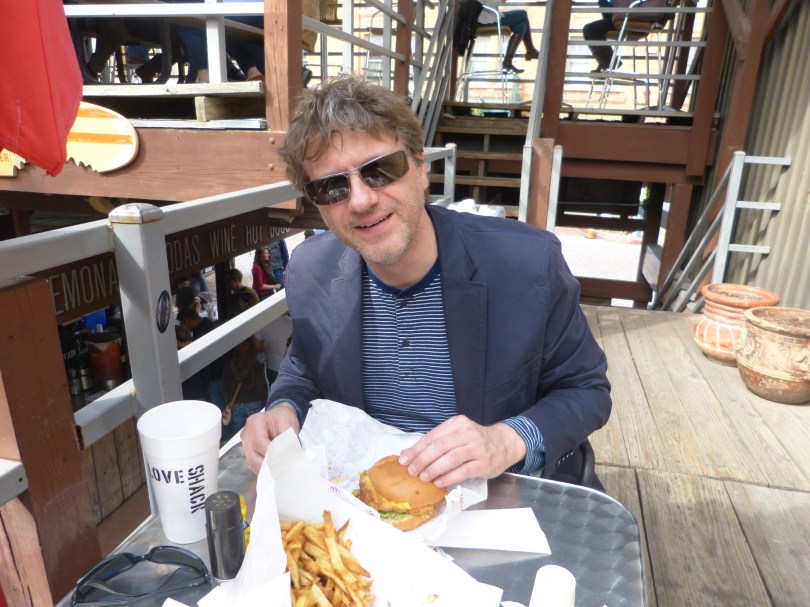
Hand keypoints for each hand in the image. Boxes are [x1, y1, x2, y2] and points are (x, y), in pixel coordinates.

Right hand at [240, 402, 299, 472]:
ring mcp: (245, 442)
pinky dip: (263, 468)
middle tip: (282, 471)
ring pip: (251, 462)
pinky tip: (273, 470)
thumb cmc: (284, 418)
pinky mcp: (247, 450)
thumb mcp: (289, 426)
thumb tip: (287, 457)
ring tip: (279, 472)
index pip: (259, 442)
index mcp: (255, 422)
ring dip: (265, 470)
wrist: (279, 416)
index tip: (283, 461)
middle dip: (268, 465)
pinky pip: (253, 463)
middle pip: (252, 455)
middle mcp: (247, 432)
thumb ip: (287, 440)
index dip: (270, 454)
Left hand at [399, 415, 525, 487]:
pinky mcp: (484, 463)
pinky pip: (463, 471)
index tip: (404, 460)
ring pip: (451, 458)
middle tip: (412, 471)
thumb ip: (435, 442)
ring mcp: (477, 448)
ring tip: (423, 477)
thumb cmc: (475, 440)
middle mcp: (468, 433)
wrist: (504, 443)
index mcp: (457, 423)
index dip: (416, 449)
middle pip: (440, 447)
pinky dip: (449, 477)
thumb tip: (408, 454)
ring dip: (434, 469)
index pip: (432, 436)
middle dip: (422, 460)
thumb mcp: (457, 434)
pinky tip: (439, 482)